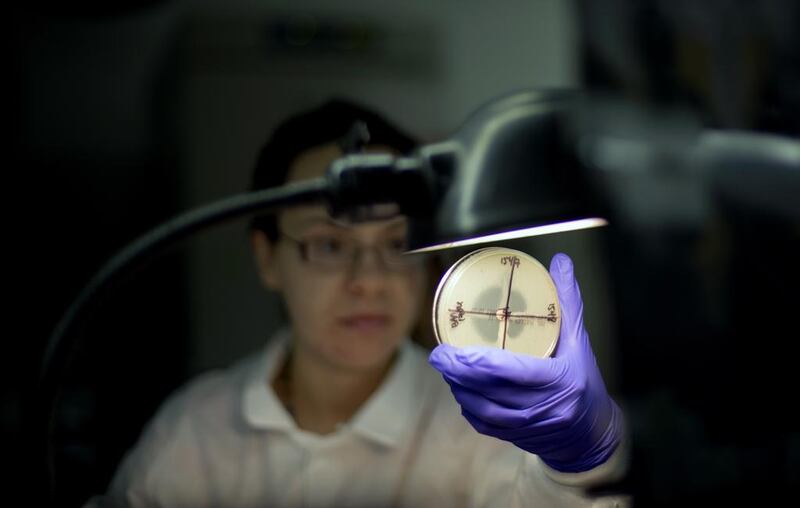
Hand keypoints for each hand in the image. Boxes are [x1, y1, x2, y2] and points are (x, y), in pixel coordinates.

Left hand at [428, 253, 622, 472]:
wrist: (593, 433)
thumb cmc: (586, 381)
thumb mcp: (580, 340)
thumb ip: (568, 301)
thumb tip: (560, 262)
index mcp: (560, 380)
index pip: (513, 371)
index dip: (480, 362)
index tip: (456, 349)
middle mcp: (544, 407)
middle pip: (492, 391)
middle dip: (459, 374)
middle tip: (439, 356)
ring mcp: (530, 426)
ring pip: (484, 410)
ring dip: (460, 389)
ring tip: (446, 369)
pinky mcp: (518, 437)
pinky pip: (485, 425)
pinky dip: (469, 407)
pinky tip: (460, 390)